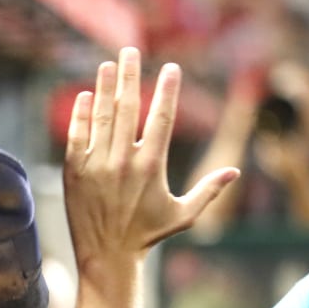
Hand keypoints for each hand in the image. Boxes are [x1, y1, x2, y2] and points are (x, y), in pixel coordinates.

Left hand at [63, 48, 239, 268]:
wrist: (106, 256)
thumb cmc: (147, 236)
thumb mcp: (183, 215)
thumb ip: (209, 190)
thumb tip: (235, 171)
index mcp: (151, 166)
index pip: (160, 117)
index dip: (166, 90)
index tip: (170, 68)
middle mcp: (122, 161)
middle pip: (127, 108)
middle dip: (129, 76)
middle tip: (130, 51)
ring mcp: (95, 165)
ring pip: (100, 117)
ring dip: (103, 88)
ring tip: (107, 65)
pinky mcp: (73, 172)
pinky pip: (76, 137)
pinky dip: (80, 115)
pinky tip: (85, 96)